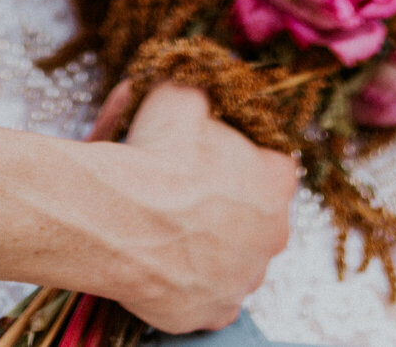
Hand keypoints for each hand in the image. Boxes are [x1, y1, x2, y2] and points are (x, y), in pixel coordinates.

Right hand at [107, 86, 295, 333]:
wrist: (120, 219)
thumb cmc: (157, 155)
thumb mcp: (182, 94)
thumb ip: (204, 90)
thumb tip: (205, 80)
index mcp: (276, 183)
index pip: (275, 165)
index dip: (245, 154)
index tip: (216, 152)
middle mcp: (273, 236)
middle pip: (258, 214)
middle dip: (231, 201)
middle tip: (189, 187)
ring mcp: (244, 280)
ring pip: (236, 256)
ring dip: (213, 242)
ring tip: (172, 223)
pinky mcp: (214, 313)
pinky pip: (210, 295)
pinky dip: (193, 280)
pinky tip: (168, 258)